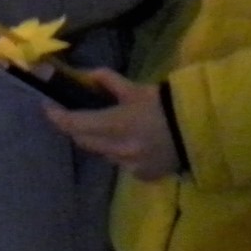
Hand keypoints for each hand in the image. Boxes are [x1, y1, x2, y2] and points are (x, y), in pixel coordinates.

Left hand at [47, 70, 179, 179]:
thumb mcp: (137, 89)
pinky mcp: (144, 175)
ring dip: (101, 141)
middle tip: (75, 115)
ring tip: (111, 127)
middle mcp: (119, 149)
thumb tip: (86, 75)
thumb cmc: (167, 106)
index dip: (57, 116)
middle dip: (76, 128)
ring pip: (103, 153)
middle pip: (83, 141)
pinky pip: (122, 164)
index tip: (48, 106)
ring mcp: (131, 166)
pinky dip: (120, 153)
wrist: (202, 132)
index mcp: (115, 125)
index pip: (74, 124)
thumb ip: (108, 81)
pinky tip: (133, 142)